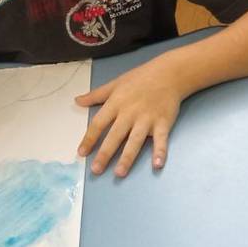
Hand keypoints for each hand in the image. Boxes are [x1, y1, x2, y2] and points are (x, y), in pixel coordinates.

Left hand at [75, 60, 180, 176]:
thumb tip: (77, 101)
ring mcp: (147, 119)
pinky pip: (161, 140)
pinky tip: (157, 164)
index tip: (82, 153)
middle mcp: (130, 113)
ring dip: (127, 158)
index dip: (89, 138)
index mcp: (116, 103)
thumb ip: (96, 95)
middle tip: (96, 170)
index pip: (99, 123)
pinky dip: (160, 152)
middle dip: (105, 153)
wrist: (169, 73)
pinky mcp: (163, 123)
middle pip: (115, 135)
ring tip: (119, 173)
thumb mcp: (115, 83)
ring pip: (135, 141)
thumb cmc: (141, 78)